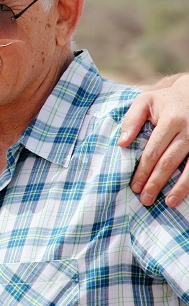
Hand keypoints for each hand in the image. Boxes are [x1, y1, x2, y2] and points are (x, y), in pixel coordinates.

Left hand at [120, 75, 188, 206]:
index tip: (134, 186)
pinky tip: (185, 193)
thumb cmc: (164, 101)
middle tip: (145, 199)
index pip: (153, 151)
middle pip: (170, 162)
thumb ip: (131, 120)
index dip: (143, 170)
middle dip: (156, 182)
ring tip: (169, 203)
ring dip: (180, 188)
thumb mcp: (144, 101)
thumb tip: (122, 144)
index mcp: (171, 120)